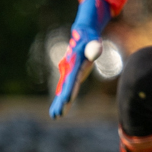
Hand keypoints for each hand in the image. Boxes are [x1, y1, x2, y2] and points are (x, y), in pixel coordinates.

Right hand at [49, 0, 110, 118]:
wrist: (81, 35)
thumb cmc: (90, 39)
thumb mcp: (94, 40)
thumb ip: (94, 46)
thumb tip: (97, 50)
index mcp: (74, 61)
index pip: (72, 77)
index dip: (69, 89)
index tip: (66, 100)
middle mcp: (68, 67)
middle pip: (64, 86)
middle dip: (61, 101)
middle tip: (57, 114)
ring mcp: (66, 72)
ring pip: (62, 89)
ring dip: (59, 103)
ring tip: (55, 116)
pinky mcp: (68, 75)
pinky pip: (63, 89)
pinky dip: (60, 99)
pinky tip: (57, 111)